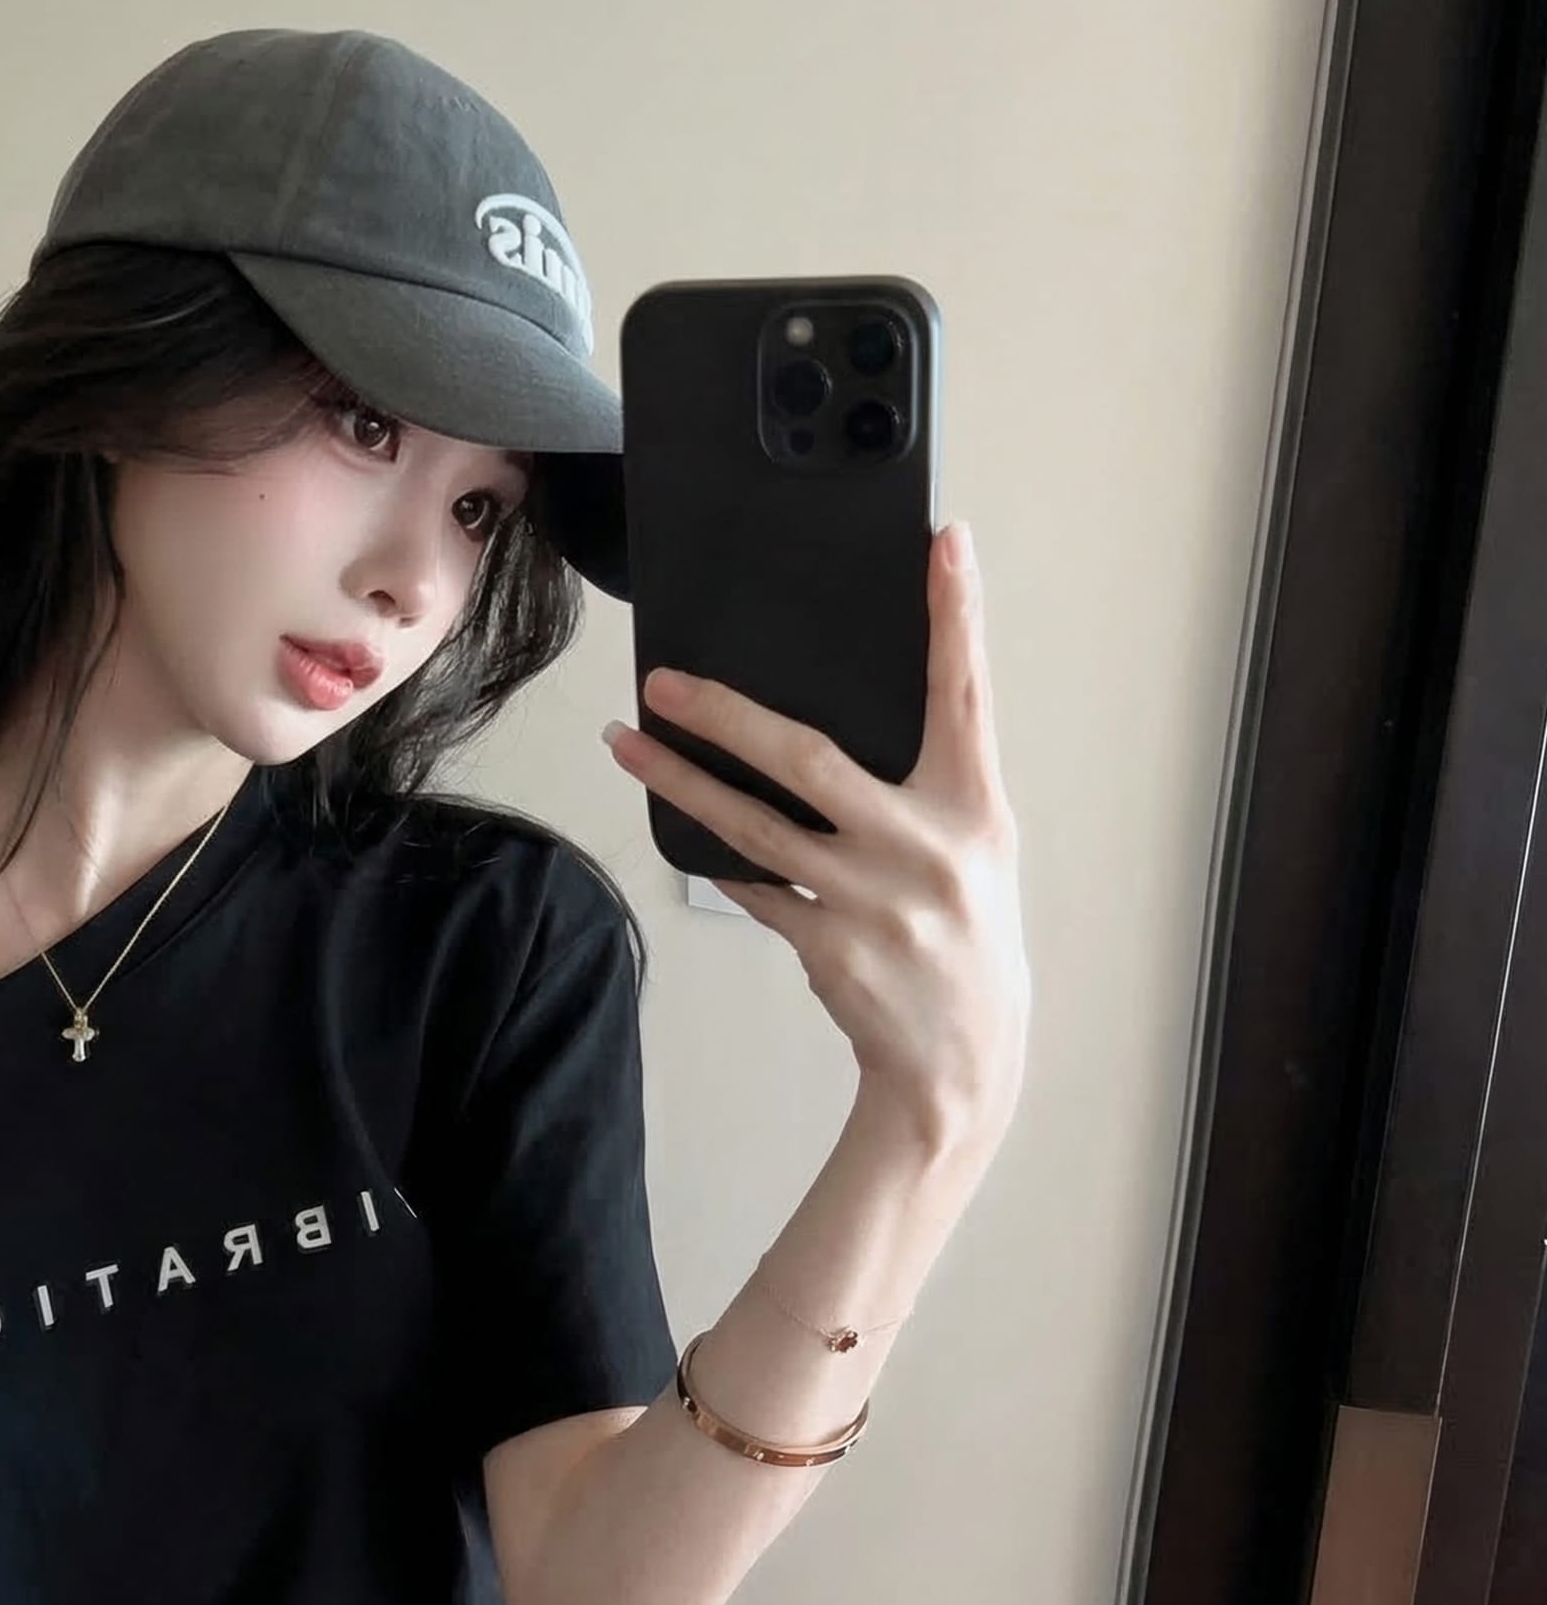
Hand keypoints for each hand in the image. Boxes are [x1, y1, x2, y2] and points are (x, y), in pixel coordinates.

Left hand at [605, 519, 1028, 1142]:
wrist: (961, 1061)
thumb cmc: (965, 934)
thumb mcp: (975, 849)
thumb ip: (926, 783)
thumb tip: (836, 710)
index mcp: (976, 810)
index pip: (965, 694)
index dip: (957, 616)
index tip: (945, 543)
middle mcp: (926, 850)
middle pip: (809, 759)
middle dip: (727, 715)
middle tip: (664, 680)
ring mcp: (872, 903)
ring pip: (753, 826)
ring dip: (681, 782)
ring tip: (628, 744)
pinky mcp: (828, 948)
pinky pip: (753, 886)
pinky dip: (717, 856)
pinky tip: (680, 827)